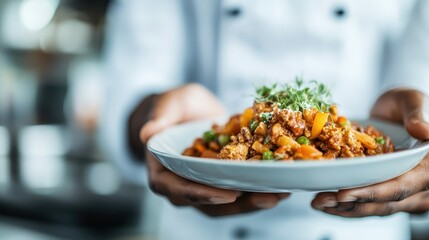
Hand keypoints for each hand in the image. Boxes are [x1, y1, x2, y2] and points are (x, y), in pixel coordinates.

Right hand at [140, 83, 288, 216]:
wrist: (187, 111)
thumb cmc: (174, 107)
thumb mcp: (168, 104)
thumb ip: (159, 117)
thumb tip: (147, 133)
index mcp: (163, 170)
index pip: (177, 189)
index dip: (202, 195)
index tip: (229, 194)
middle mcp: (182, 184)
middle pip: (208, 202)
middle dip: (239, 204)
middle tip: (267, 197)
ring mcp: (203, 185)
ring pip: (226, 203)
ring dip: (253, 201)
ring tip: (281, 194)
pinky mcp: (220, 181)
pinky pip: (238, 191)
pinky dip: (258, 189)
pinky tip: (281, 184)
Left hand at [312, 88, 428, 216]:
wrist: (394, 110)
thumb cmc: (406, 103)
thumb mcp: (412, 101)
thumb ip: (416, 115)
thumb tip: (422, 131)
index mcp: (426, 167)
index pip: (400, 186)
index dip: (371, 193)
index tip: (343, 194)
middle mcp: (415, 184)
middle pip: (382, 204)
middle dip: (350, 204)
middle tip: (322, 200)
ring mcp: (398, 189)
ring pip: (372, 207)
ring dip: (343, 208)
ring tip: (319, 202)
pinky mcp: (382, 188)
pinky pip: (364, 203)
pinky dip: (343, 204)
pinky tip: (323, 202)